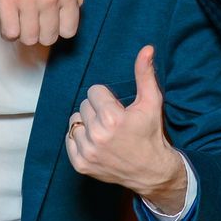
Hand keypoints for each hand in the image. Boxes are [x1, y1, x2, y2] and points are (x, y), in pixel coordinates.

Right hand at [0, 0, 82, 46]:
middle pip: (48, 38)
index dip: (56, 30)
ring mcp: (28, 0)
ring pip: (28, 38)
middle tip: (27, 18)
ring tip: (15, 16)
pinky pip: (10, 33)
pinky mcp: (5, 0)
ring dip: (21, 32)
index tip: (46, 23)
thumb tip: (76, 7)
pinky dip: (7, 30)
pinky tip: (5, 16)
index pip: (69, 31)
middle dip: (37, 32)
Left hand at [66, 45, 186, 212]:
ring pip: (75, 122)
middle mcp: (97, 136)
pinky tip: (95, 142)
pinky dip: (79, 139)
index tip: (117, 108)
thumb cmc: (151, 134)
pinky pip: (69, 139)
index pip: (94, 92)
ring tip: (103, 131)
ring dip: (87, 123)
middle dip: (97, 110)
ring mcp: (87, 152)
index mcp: (112, 119)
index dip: (107, 98)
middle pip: (83, 106)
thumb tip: (146, 49)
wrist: (151, 171)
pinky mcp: (81, 164)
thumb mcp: (151, 102)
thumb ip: (145, 74)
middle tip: (113, 121)